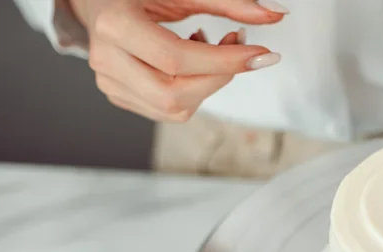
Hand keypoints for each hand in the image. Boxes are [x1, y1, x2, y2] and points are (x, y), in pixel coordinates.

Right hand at [69, 0, 288, 121]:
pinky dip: (193, 90)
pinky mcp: (118, 94)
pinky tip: (192, 61)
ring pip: (174, 108)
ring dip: (208, 84)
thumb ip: (229, 1)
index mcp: (115, 24)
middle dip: (218, 77)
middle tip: (238, 46)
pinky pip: (168, 109)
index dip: (225, 61)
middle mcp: (106, 59)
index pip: (176, 58)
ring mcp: (109, 82)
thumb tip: (277, 14)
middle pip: (174, 94)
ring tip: (211, 47)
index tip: (263, 54)